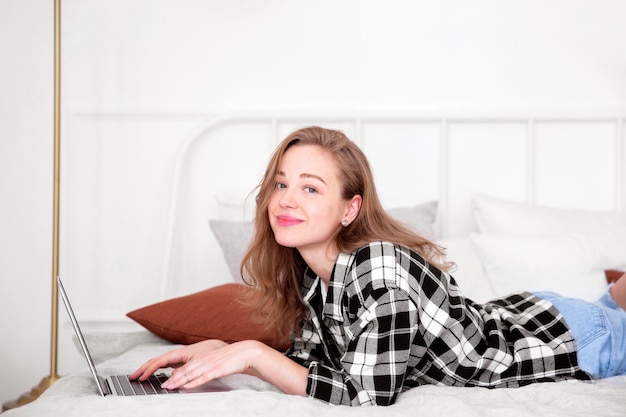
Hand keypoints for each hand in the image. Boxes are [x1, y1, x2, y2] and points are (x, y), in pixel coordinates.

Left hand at [130, 338, 308, 395]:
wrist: (252, 352)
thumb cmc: (234, 359)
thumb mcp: (217, 363)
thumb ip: (204, 369)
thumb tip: (191, 378)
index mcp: (204, 356)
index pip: (183, 365)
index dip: (170, 371)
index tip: (159, 379)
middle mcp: (205, 358)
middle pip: (184, 369)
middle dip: (169, 377)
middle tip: (158, 384)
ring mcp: (212, 362)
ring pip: (192, 372)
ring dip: (179, 380)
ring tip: (168, 387)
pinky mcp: (220, 368)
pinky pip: (206, 376)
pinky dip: (195, 381)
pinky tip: (187, 386)